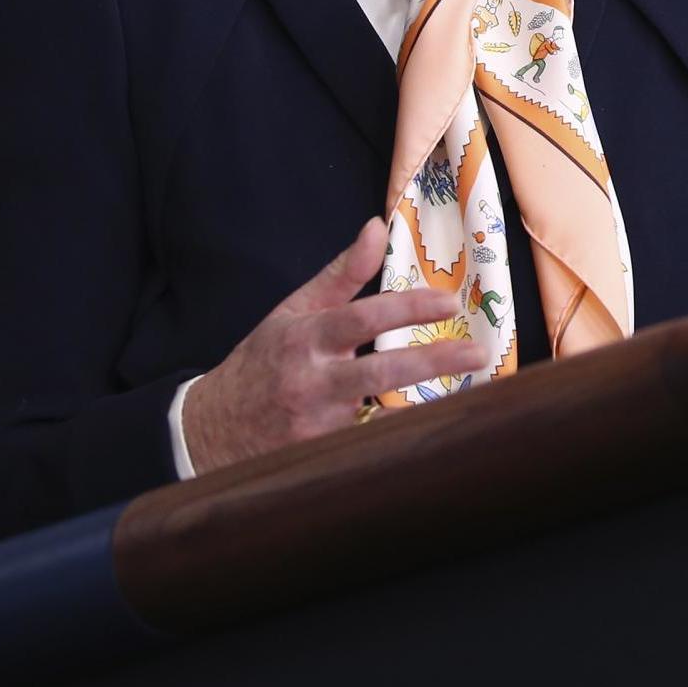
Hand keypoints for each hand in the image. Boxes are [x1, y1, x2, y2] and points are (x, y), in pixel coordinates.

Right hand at [180, 218, 485, 472]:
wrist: (209, 431)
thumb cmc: (262, 362)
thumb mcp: (294, 311)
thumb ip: (342, 273)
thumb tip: (377, 226)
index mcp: (305, 338)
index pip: (362, 317)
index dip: (408, 308)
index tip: (450, 302)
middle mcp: (311, 383)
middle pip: (379, 373)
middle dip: (433, 362)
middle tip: (478, 354)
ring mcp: (315, 427)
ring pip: (380, 420)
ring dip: (427, 409)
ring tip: (476, 396)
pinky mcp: (318, 460)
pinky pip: (370, 450)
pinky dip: (403, 441)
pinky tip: (439, 432)